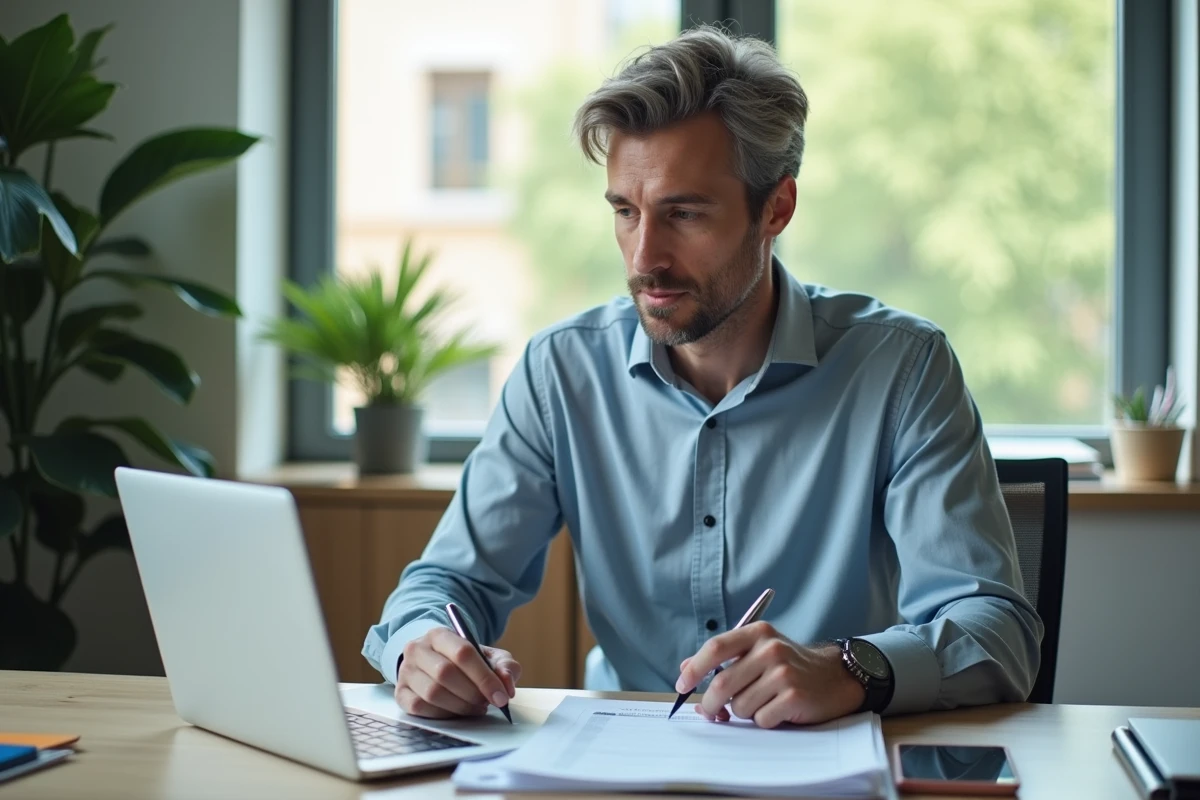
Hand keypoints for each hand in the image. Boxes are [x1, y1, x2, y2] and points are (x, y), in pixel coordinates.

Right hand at [394, 626, 520, 718]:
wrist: (433, 662)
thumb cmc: (464, 661)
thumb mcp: (487, 656)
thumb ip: (504, 666)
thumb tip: (507, 685)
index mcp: (440, 634)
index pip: (463, 653)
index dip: (485, 678)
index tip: (502, 697)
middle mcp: (417, 649)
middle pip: (446, 674)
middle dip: (472, 694)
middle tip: (488, 703)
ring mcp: (406, 672)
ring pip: (432, 693)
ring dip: (460, 706)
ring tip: (475, 708)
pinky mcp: (400, 693)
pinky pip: (420, 708)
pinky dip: (443, 715)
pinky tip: (456, 712)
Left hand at [676, 621, 864, 727]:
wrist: (835, 677)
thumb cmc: (790, 666)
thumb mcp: (758, 651)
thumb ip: (723, 658)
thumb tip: (684, 669)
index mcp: (758, 633)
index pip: (715, 648)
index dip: (694, 669)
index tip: (682, 685)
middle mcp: (770, 649)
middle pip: (722, 683)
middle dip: (711, 704)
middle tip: (712, 712)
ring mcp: (783, 672)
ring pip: (740, 705)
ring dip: (743, 712)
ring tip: (761, 703)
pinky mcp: (793, 696)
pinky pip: (760, 719)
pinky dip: (763, 720)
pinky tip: (777, 710)